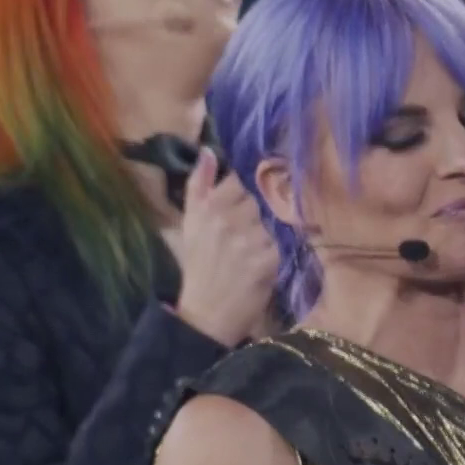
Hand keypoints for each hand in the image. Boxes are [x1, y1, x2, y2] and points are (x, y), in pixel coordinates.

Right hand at [175, 149, 280, 346]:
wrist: (207, 313)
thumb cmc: (198, 267)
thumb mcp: (190, 224)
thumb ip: (199, 185)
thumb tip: (208, 151)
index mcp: (205, 208)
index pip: (235, 182)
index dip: (235, 197)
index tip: (229, 214)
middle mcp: (226, 218)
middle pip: (252, 201)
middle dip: (247, 216)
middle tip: (235, 240)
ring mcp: (248, 238)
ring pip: (265, 222)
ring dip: (259, 235)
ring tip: (243, 255)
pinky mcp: (267, 257)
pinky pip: (275, 243)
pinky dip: (268, 254)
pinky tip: (253, 267)